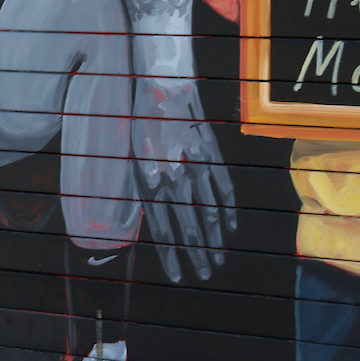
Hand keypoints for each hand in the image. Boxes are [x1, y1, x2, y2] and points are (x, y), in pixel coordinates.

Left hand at [132, 79, 237, 283]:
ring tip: (217, 261)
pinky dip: (225, 210)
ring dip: (212, 239)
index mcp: (146, 177)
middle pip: (186, 225)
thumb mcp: (130, 152)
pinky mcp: (210, 153)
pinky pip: (221, 188)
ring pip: (206, 211)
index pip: (160, 226)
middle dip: (195, 254)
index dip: (170, 253)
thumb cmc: (139, 121)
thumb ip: (141, 183)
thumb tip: (149, 214)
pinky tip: (228, 229)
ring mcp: (193, 165)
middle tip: (204, 276)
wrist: (161, 84)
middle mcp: (171, 175)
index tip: (177, 276)